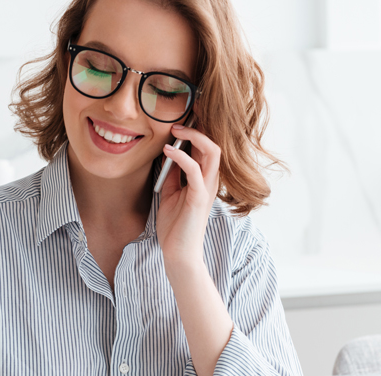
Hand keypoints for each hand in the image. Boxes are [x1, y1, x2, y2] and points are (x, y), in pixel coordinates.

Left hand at [155, 124, 220, 273]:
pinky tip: (168, 150)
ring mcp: (207, 189)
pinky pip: (195, 170)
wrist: (178, 253)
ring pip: (212, 151)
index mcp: (204, 179)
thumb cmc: (175, 226)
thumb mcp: (170, 194)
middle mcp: (210, 181)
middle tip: (177, 119)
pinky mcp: (199, 198)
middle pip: (214, 143)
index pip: (207, 147)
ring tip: (175, 129)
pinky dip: (182, 156)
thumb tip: (167, 154)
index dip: (197, 129)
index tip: (179, 118)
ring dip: (194, 136)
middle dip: (199, 125)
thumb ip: (172, 175)